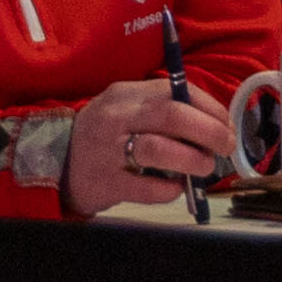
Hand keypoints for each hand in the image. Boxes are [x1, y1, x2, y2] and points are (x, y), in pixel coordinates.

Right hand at [60, 72, 238, 214]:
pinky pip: (145, 187)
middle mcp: (116, 117)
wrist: (56, 163)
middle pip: (171, 115)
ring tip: (204, 167)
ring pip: (158, 149)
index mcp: (127, 94)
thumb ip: (163, 110)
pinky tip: (176, 188)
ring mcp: (108, 150)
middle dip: (208, 131)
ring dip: (192, 159)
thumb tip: (214, 124)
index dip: (209, 108)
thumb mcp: (127, 110)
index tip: (226, 125)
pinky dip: (169, 189)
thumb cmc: (105, 136)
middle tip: (225, 146)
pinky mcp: (105, 183)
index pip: (177, 92)